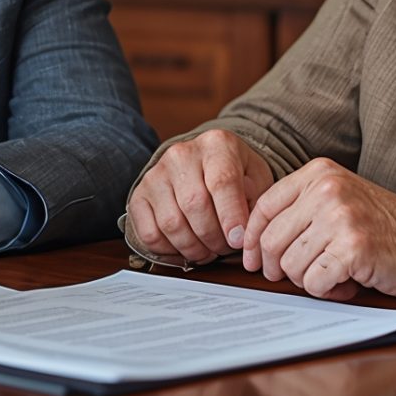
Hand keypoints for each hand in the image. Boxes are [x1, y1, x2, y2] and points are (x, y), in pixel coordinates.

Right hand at [125, 129, 275, 265]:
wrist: (204, 165)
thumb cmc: (234, 175)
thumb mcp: (256, 179)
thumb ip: (255, 201)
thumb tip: (241, 232)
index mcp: (216, 145)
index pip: (221, 181)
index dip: (230, 216)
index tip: (238, 240)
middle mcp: (181, 155)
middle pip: (195, 205)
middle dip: (214, 238)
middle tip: (226, 248)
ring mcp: (156, 174)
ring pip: (171, 223)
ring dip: (193, 248)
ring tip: (209, 251)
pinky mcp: (139, 195)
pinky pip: (149, 233)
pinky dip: (169, 250)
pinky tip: (186, 248)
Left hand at [240, 159, 395, 303]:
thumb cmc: (391, 233)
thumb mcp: (342, 203)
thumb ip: (302, 211)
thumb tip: (251, 243)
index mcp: (320, 173)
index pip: (263, 208)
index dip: (253, 241)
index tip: (254, 262)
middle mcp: (327, 188)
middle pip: (270, 240)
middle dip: (281, 268)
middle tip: (306, 275)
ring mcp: (340, 216)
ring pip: (290, 265)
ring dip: (310, 281)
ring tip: (338, 275)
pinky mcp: (353, 248)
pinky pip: (313, 282)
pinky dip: (327, 291)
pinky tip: (349, 284)